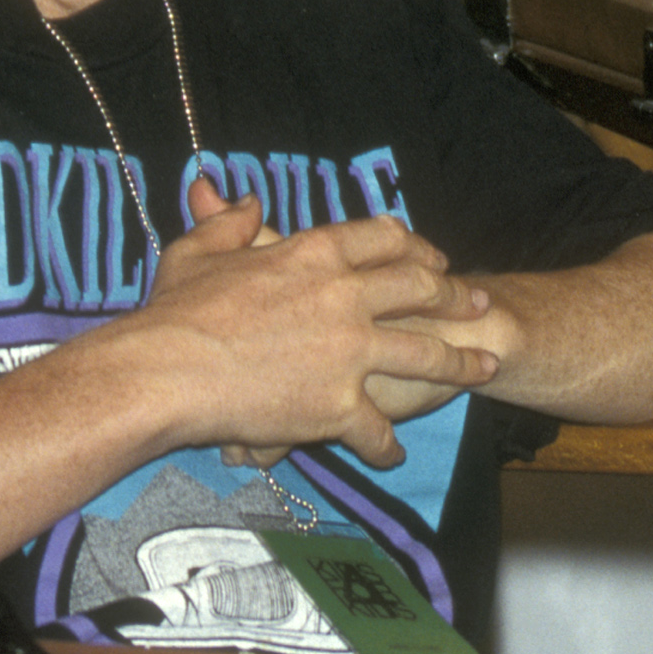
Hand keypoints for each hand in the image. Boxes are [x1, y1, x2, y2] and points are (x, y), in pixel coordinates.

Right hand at [145, 182, 498, 469]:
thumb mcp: (200, 249)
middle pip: (420, 287)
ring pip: (424, 353)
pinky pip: (378, 428)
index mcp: (316, 251)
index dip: (414, 244)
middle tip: (479, 302)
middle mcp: (345, 295)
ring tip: (485, 367)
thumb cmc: (177, 311)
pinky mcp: (340, 405)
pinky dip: (389, 443)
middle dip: (455, 295)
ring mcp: (349, 351)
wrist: (167, 373)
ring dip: (460, 362)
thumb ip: (230, 221)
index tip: (433, 255)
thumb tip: (248, 201)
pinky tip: (395, 451)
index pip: (384, 237)